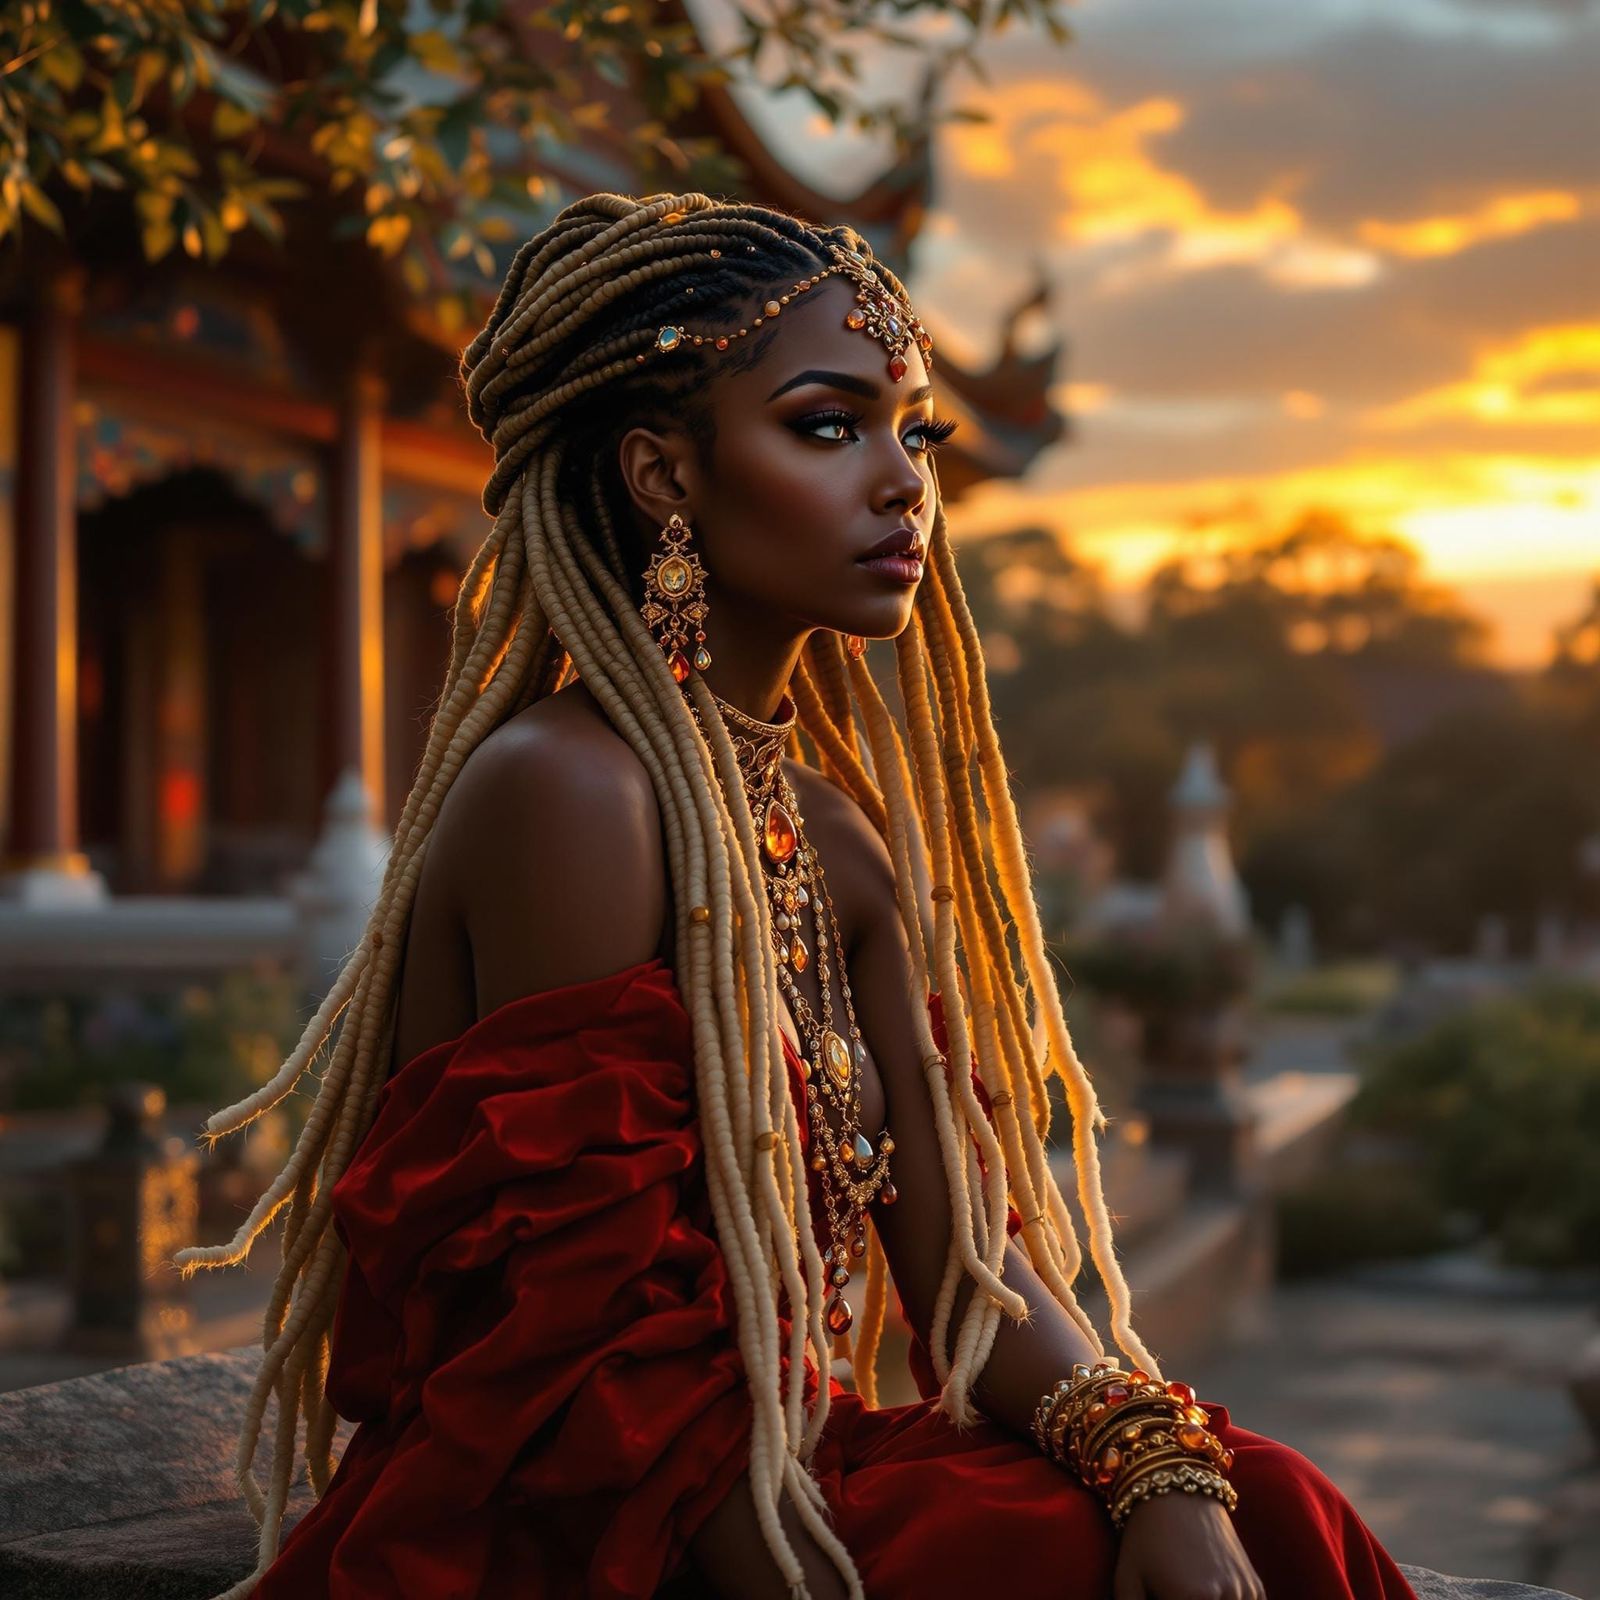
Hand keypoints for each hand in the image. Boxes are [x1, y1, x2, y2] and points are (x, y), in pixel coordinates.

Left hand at [1112, 1492, 1264, 1599]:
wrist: (1177, 1490)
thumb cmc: (1145, 1536)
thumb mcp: (1126, 1579)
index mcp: (1191, 1599)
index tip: (1160, 1599)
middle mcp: (1224, 1597)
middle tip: (1172, 1594)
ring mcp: (1244, 1592)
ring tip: (1189, 1594)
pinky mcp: (1255, 1587)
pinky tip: (1209, 1597)